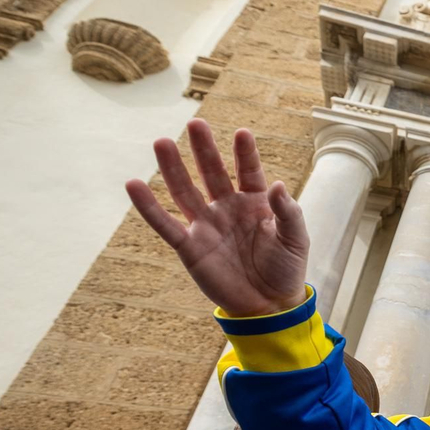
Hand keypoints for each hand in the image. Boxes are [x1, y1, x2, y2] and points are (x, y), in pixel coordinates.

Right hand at [126, 120, 308, 316]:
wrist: (270, 306)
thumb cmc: (286, 269)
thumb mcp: (295, 239)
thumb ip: (288, 212)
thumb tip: (278, 186)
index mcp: (256, 202)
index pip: (249, 170)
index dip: (245, 153)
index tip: (241, 133)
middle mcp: (228, 207)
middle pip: (212, 172)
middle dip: (204, 149)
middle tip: (196, 123)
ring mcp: (206, 224)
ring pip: (185, 190)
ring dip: (172, 168)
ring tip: (162, 142)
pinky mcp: (189, 246)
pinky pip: (164, 223)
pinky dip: (148, 205)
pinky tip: (133, 184)